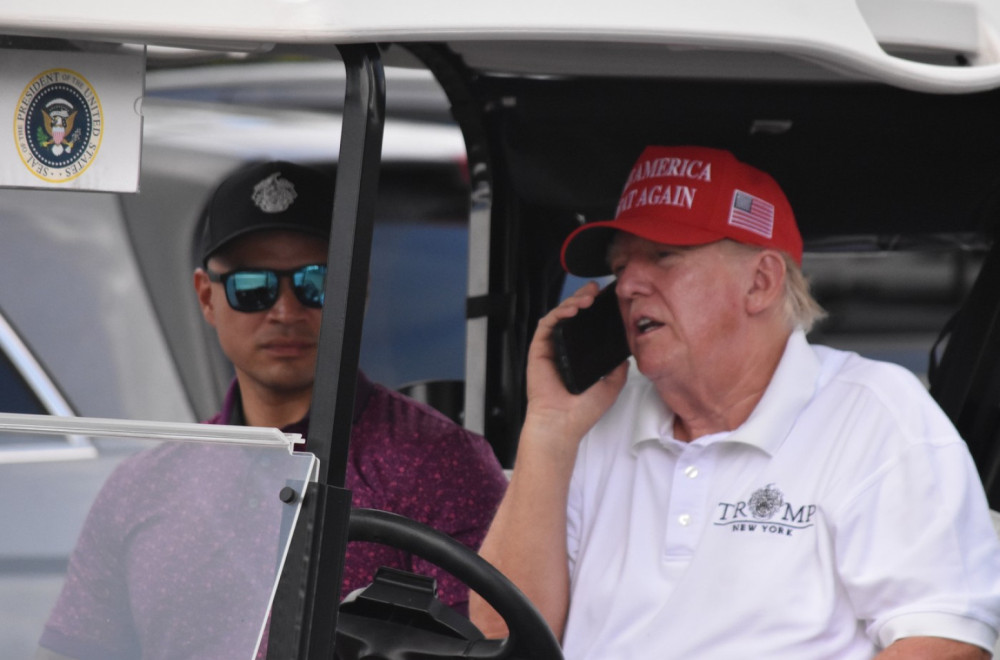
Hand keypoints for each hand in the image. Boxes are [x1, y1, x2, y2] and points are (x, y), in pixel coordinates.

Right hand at [523, 282, 627, 445]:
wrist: (563, 423)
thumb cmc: (582, 410)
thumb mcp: (611, 384)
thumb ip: (618, 368)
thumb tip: (625, 354)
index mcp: (578, 355)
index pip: (584, 325)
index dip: (594, 309)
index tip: (606, 299)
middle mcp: (563, 349)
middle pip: (571, 315)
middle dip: (583, 298)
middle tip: (595, 290)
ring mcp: (550, 348)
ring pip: (558, 315)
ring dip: (572, 302)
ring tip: (587, 299)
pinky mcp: (538, 349)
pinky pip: (546, 324)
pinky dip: (558, 313)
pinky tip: (572, 310)